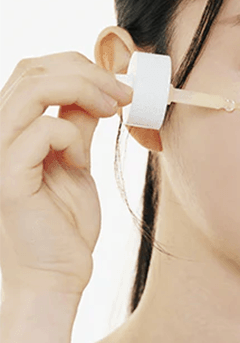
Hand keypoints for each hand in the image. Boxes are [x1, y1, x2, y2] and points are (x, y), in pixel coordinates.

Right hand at [0, 51, 132, 295]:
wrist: (57, 276)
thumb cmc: (65, 224)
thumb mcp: (76, 161)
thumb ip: (78, 125)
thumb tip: (97, 91)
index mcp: (12, 129)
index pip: (34, 71)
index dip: (80, 66)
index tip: (121, 85)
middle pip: (32, 70)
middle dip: (87, 72)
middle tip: (124, 93)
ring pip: (33, 89)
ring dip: (85, 90)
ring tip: (114, 109)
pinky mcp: (6, 179)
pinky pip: (41, 130)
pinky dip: (72, 135)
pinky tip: (81, 159)